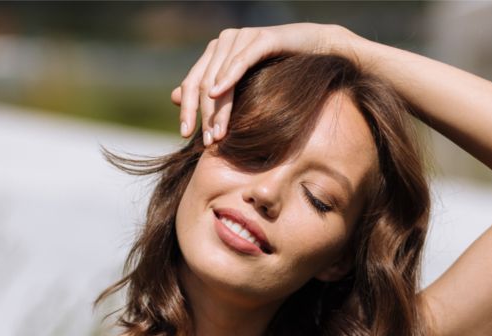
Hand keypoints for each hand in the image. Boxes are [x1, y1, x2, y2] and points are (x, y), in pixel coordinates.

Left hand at [170, 22, 346, 145]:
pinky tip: (219, 94)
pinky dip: (228, 77)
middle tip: (208, 142)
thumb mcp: (243, 88)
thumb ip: (213, 93)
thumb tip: (175, 97)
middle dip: (204, 115)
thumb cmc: (280, 73)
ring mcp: (242, 37)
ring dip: (217, 109)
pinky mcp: (261, 38)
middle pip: (203, 82)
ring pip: (219, 77)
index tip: (184, 135)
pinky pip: (240, 61)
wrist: (316, 52)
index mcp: (216, 53)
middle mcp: (224, 42)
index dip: (187, 109)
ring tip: (218, 134)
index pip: (192, 82)